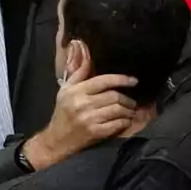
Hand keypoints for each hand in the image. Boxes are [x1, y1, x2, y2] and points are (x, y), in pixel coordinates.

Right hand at [22, 64, 137, 170]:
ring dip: (128, 111)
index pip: (104, 81)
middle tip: (132, 101)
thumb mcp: (66, 89)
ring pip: (118, 110)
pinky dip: (124, 122)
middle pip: (114, 96)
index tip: (133, 80)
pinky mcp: (95, 132)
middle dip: (127, 99)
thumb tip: (83, 49)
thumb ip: (79, 72)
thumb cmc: (63, 112)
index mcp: (76, 91)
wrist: (57, 139)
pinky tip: (125, 121)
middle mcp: (83, 104)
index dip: (121, 79)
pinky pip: (117, 124)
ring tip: (130, 111)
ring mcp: (90, 119)